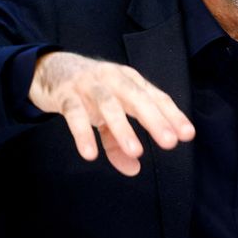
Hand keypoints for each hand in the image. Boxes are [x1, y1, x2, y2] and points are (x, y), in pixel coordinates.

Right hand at [28, 52, 194, 174]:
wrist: (49, 68)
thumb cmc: (88, 92)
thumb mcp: (106, 115)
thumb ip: (118, 142)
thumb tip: (134, 169)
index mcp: (129, 81)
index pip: (155, 97)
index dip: (171, 115)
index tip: (188, 134)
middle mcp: (113, 78)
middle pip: (137, 98)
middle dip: (155, 119)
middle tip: (170, 142)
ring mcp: (89, 85)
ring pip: (109, 104)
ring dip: (123, 128)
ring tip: (137, 151)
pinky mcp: (66, 94)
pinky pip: (75, 114)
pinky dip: (83, 133)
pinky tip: (90, 154)